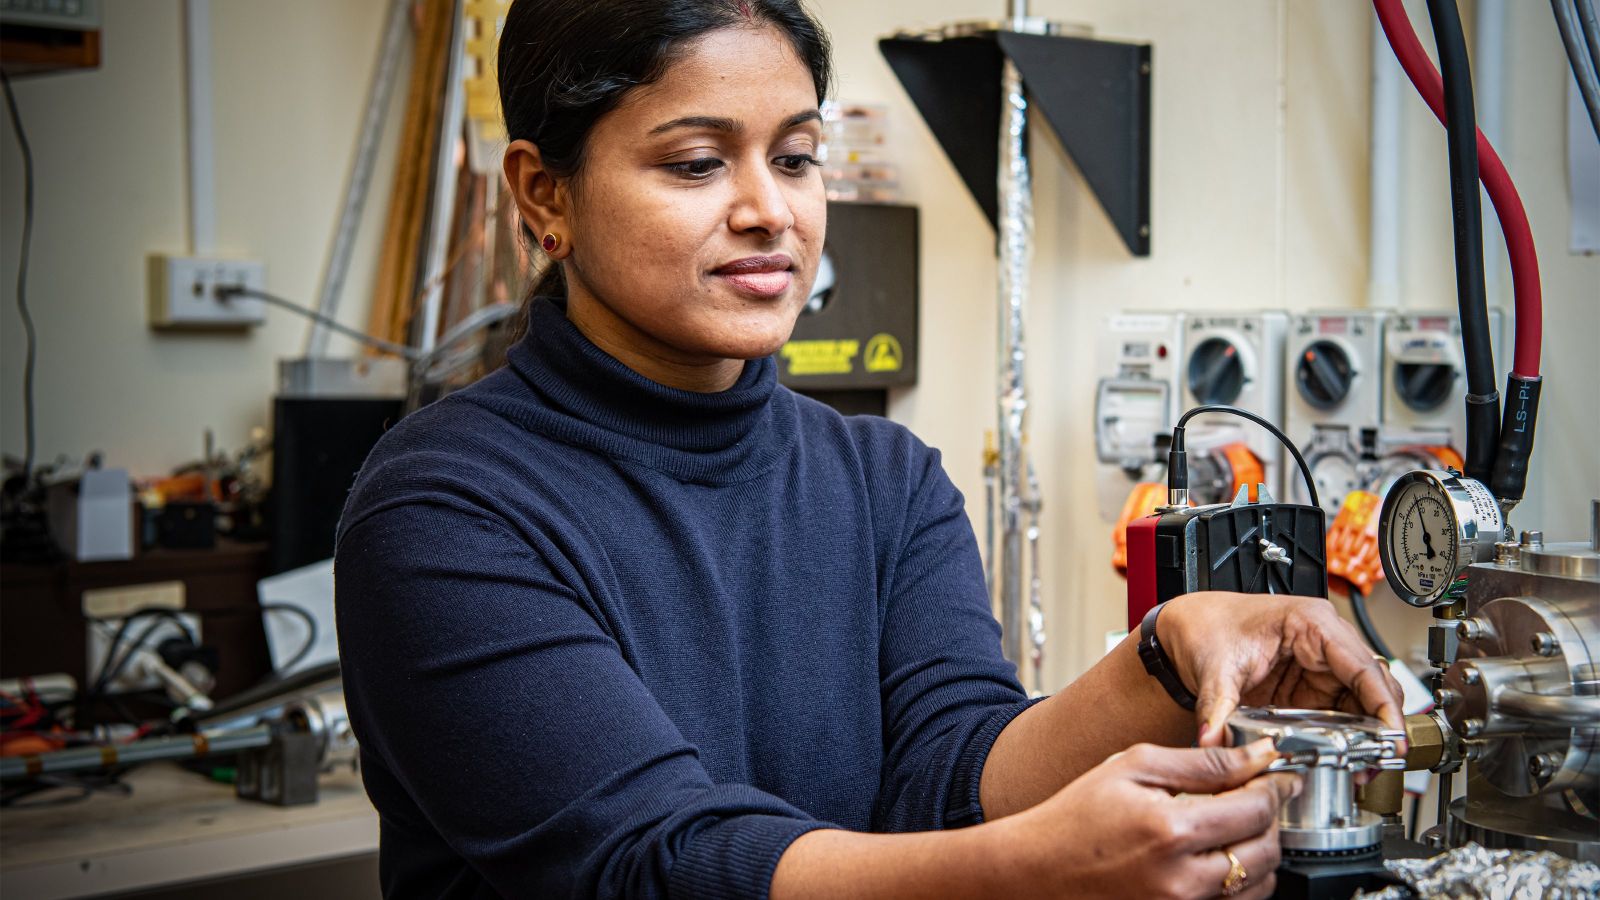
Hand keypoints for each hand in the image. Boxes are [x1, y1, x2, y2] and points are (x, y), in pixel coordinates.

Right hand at [998, 739, 1299, 898]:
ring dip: (1259, 852)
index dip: (1275, 786)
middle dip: (1269, 818)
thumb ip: (1201, 762)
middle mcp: (1182, 879)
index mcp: (1171, 829)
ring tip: (1236, 827)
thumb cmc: (1076, 816)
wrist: (1038, 870)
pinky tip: (1221, 857)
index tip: (1279, 774)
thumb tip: (1256, 757)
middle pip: (1266, 850)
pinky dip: (1241, 882)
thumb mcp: (1132, 767)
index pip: (1256, 808)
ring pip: (1260, 884)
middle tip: (1257, 796)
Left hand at [1157, 592, 1405, 746]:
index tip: (1392, 738)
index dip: (1384, 705)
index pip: (1364, 667)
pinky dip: (1348, 733)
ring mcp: (1321, 664)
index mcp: (1312, 623)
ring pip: (1362, 701)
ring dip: (1367, 733)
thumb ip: (1216, 707)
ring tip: (1364, 768)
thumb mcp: (1215, 668)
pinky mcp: (1312, 684)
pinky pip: (1341, 710)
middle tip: (1377, 763)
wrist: (1192, 626)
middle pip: (1372, 685)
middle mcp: (1325, 641)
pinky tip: (1346, 756)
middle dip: (1380, 726)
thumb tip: (1212, 739)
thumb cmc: (1209, 627)